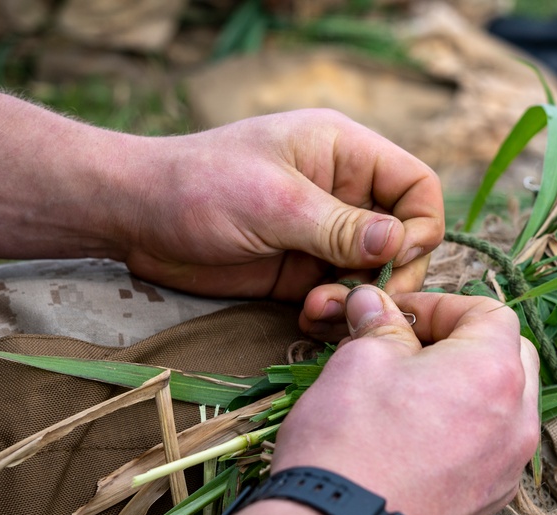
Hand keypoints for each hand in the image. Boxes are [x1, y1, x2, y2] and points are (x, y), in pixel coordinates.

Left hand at [120, 110, 443, 317]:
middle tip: (365, 302)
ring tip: (319, 310)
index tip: (398, 260)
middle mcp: (342, 193)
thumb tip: (400, 243)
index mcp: (344, 153)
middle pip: (403, 238)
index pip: (416, 185)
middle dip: (390, 274)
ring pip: (373, 275)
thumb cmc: (199, 187)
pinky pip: (339, 297)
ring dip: (358, 299)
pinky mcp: (300, 272)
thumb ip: (339, 227)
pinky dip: (334, 314)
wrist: (134, 217)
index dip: (422, 224)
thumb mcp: (274, 202)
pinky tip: (308, 319)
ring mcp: (322, 236)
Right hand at [272, 286, 540, 514]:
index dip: (440, 305)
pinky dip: (464, 429)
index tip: (397, 315)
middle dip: (462, 341)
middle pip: (509, 355)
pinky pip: (490, 447)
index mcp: (495, 372)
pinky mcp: (488, 502)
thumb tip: (371, 305)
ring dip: (465, 386)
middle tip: (407, 348)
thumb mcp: (358, 362)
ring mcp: (508, 468)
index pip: (489, 312)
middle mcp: (518, 421)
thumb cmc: (349, 444)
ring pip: (504, 404)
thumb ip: (378, 327)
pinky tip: (415, 436)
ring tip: (408, 392)